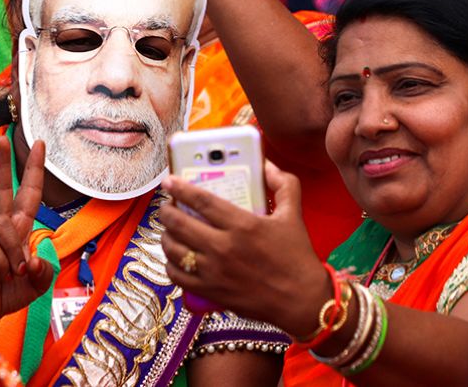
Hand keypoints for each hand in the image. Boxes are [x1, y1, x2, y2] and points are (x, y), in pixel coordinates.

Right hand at [0, 136, 53, 334]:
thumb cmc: (6, 292)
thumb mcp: (35, 284)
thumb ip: (43, 272)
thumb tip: (32, 260)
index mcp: (16, 228)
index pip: (27, 194)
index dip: (33, 171)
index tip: (41, 144)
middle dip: (1, 164)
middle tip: (2, 138)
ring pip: (4, 228)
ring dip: (14, 252)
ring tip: (14, 272)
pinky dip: (2, 264)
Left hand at [159, 161, 330, 337]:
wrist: (301, 301)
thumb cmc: (297, 257)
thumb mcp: (294, 214)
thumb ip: (283, 184)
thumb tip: (267, 165)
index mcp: (243, 225)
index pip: (201, 200)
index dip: (180, 188)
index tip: (169, 181)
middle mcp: (223, 247)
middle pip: (179, 223)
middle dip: (166, 210)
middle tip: (166, 205)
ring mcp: (213, 272)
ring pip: (173, 249)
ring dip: (166, 234)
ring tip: (170, 228)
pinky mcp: (210, 292)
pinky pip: (176, 276)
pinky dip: (171, 263)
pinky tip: (175, 256)